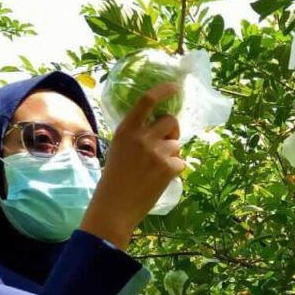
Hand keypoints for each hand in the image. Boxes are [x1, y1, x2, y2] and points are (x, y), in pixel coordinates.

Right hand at [80, 83, 185, 250]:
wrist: (114, 208)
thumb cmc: (113, 181)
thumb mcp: (118, 150)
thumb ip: (135, 136)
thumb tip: (158, 129)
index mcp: (126, 130)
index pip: (147, 101)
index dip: (163, 90)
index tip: (175, 87)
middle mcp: (142, 137)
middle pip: (170, 121)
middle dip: (173, 130)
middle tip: (167, 142)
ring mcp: (157, 152)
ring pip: (177, 144)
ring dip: (172, 154)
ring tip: (156, 170)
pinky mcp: (169, 168)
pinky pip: (181, 162)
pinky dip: (174, 171)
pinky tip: (159, 180)